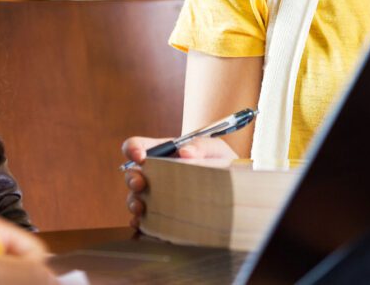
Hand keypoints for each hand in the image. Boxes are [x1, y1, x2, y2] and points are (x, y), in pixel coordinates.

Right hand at [120, 135, 237, 226]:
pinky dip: (140, 222)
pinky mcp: (160, 217)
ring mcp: (156, 196)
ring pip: (134, 198)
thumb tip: (185, 151)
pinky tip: (144, 223)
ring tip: (141, 208)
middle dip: (131, 178)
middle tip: (141, 184)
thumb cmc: (224, 166)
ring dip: (133, 202)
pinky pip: (144, 221)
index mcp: (164, 154)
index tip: (140, 156)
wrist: (237, 193)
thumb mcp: (216, 150)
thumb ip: (202, 145)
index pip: (138, 147)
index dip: (132, 148)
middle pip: (131, 174)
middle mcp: (156, 174)